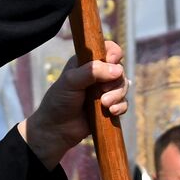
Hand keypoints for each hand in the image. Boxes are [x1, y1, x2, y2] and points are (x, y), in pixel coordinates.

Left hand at [19, 41, 128, 169]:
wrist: (56, 130)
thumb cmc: (59, 101)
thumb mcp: (71, 81)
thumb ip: (92, 71)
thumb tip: (117, 70)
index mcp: (86, 62)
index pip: (107, 49)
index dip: (113, 54)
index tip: (112, 62)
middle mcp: (97, 74)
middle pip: (119, 69)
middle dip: (115, 81)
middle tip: (103, 92)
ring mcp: (103, 91)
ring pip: (123, 86)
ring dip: (118, 95)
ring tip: (105, 105)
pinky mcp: (108, 107)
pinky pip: (123, 103)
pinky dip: (120, 107)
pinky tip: (111, 112)